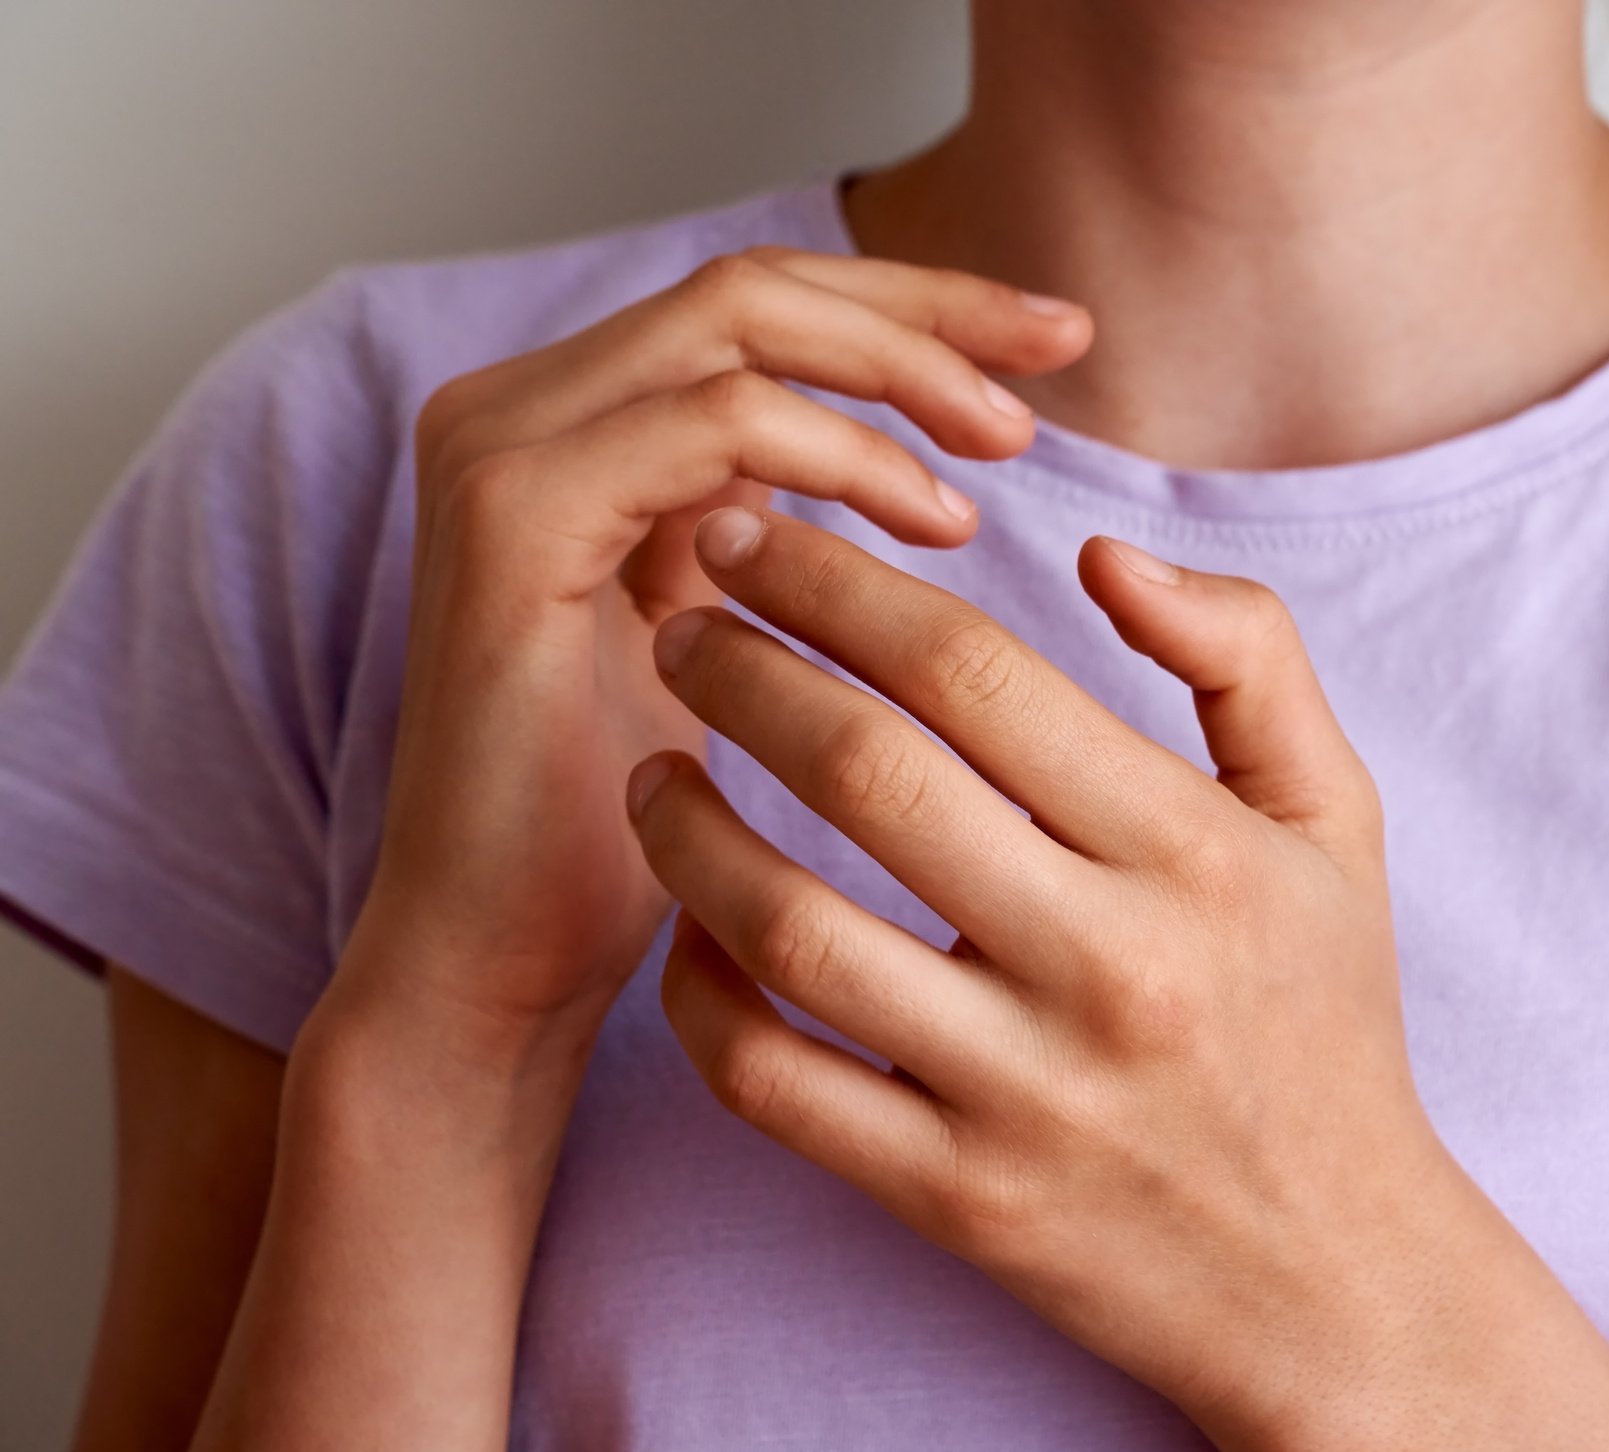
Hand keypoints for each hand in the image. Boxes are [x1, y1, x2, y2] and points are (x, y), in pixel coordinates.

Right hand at [326, 246, 1089, 1064]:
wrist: (499, 964)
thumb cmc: (625, 834)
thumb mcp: (726, 650)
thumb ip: (779, 545)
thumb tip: (912, 477)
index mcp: (572, 432)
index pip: (759, 308)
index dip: (912, 306)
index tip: (1051, 343)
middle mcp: (520, 412)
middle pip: (755, 285)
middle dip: (927, 306)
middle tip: (1064, 345)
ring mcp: (501, 451)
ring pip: (738, 324)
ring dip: (898, 371)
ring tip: (1007, 449)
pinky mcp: (513, 516)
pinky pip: (714, 423)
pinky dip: (838, 452)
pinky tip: (932, 519)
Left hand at [625, 509, 1521, 1451]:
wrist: (1336, 1283)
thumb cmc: (1323, 1026)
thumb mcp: (1336, 823)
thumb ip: (1247, 657)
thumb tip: (1102, 551)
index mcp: (1195, 853)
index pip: (977, 675)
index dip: (841, 586)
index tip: (761, 538)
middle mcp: (1109, 968)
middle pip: (870, 777)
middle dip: (742, 673)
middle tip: (679, 625)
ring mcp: (1025, 1095)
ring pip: (795, 935)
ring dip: (689, 833)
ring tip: (651, 770)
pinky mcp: (957, 1200)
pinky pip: (778, 1088)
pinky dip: (702, 999)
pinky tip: (685, 929)